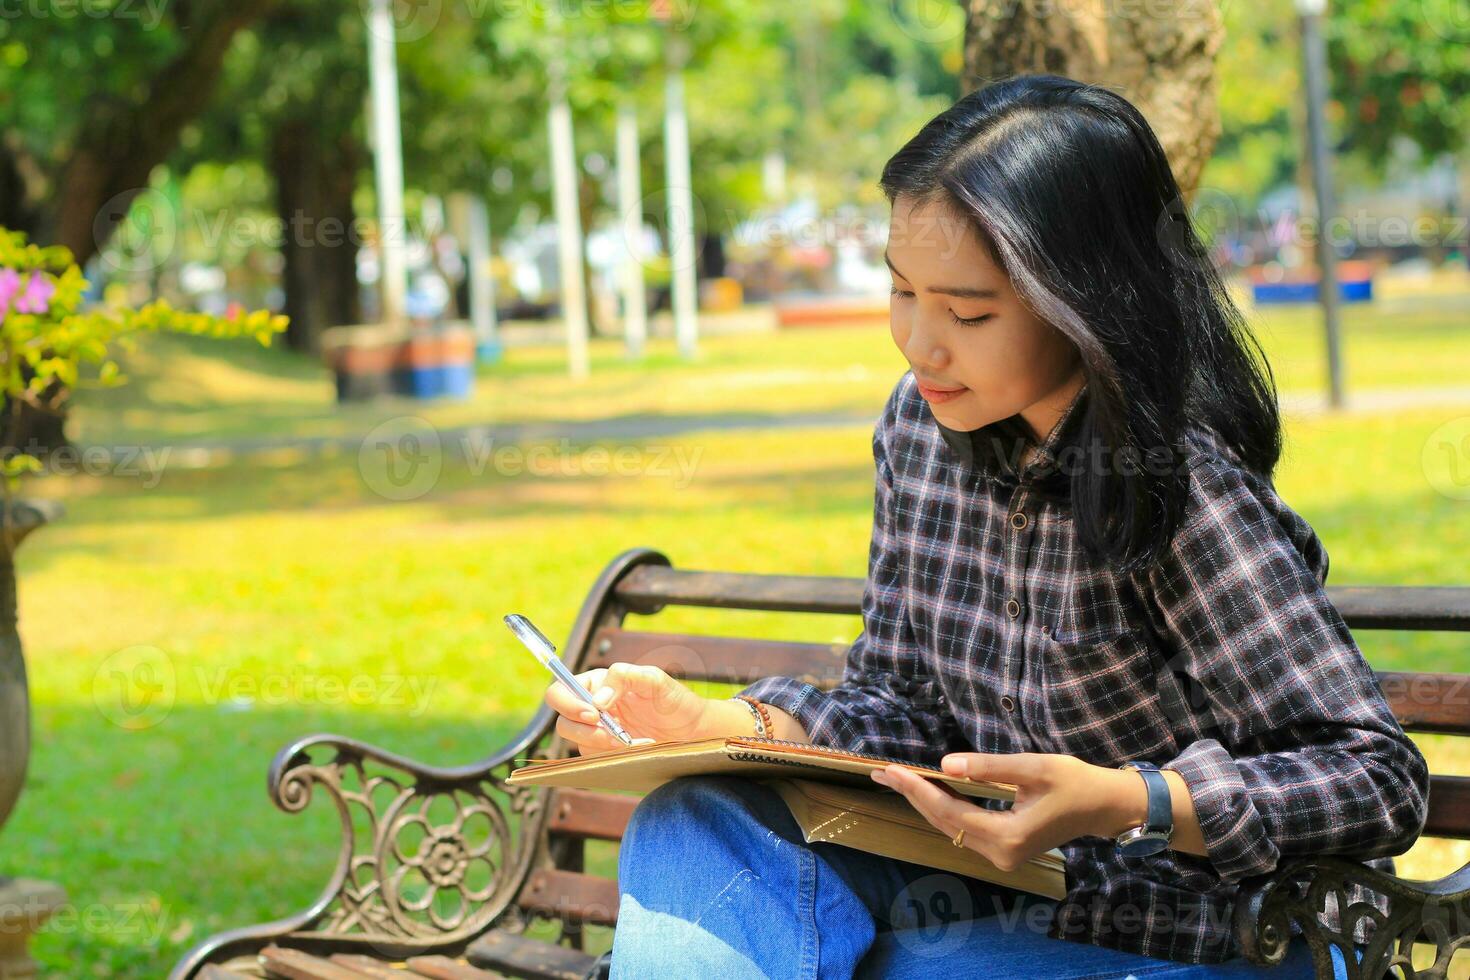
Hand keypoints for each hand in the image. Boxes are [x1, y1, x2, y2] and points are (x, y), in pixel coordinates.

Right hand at [543, 662, 710, 756]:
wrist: (693, 731)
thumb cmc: (674, 700)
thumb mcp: (654, 679)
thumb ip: (624, 677)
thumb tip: (597, 699)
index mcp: (596, 684)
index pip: (561, 691)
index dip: (568, 704)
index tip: (593, 714)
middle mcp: (591, 708)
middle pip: (562, 721)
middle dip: (583, 730)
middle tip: (611, 733)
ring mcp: (597, 733)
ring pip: (576, 743)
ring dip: (599, 744)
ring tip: (629, 741)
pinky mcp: (605, 753)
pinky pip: (593, 758)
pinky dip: (610, 756)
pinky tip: (635, 749)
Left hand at [869, 752, 1144, 871]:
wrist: (1103, 807)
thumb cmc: (1074, 782)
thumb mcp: (1034, 767)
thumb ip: (989, 767)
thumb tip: (946, 764)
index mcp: (1008, 836)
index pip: (950, 812)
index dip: (919, 790)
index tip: (892, 771)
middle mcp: (1001, 853)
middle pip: (945, 823)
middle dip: (912, 795)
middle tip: (881, 772)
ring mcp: (1003, 856)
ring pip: (952, 828)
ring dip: (925, 802)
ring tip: (897, 779)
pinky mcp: (1005, 850)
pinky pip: (964, 828)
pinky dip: (944, 808)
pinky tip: (928, 791)